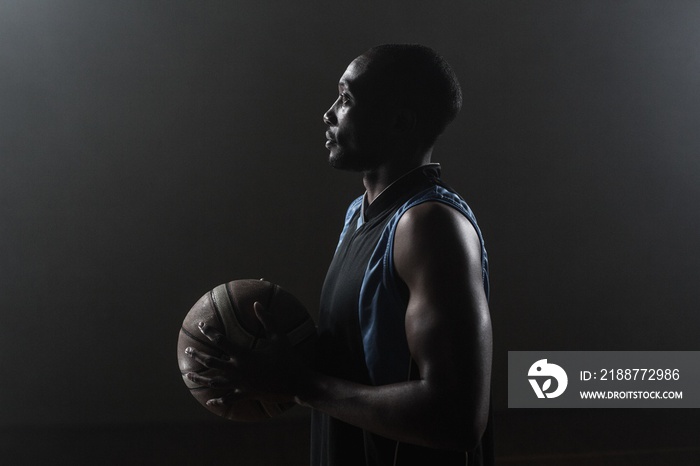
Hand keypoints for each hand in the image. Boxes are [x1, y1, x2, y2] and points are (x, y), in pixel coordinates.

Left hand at [185, 301, 309, 406]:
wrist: (296, 383)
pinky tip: (209, 400)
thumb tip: (256, 303)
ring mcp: (240, 384)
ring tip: (188, 376)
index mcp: (243, 355)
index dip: (209, 332)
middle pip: (211, 362)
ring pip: (214, 382)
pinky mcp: (245, 394)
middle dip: (197, 356)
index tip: (201, 326)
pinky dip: (218, 399)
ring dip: (199, 379)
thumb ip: (267, 319)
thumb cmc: (288, 358)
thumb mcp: (279, 336)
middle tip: (187, 350)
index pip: (220, 341)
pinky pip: (228, 398)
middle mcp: (237, 370)